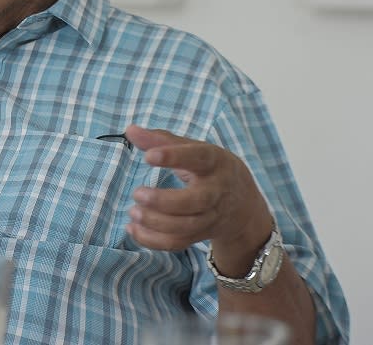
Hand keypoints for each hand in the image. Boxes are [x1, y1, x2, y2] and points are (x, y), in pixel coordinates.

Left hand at [123, 127, 273, 274]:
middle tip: (137, 193)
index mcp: (215, 162)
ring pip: (185, 227)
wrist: (243, 203)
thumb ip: (161, 139)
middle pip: (195, 201)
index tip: (148, 157)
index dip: (174, 157)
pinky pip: (177, 243)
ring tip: (133, 211)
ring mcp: (210, 216)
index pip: (198, 158)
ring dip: (155, 222)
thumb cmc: (210, 168)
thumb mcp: (194, 149)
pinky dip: (153, 240)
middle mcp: (216, 191)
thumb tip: (130, 130)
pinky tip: (132, 228)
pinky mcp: (200, 234)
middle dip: (163, 201)